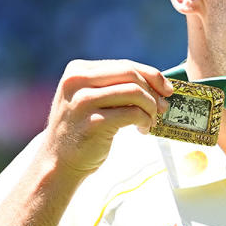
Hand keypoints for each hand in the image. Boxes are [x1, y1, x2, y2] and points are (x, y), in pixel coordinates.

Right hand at [41, 59, 172, 176]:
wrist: (59, 161)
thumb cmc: (83, 128)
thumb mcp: (91, 99)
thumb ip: (115, 86)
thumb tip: (159, 84)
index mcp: (78, 70)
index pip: (124, 65)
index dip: (151, 75)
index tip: (166, 89)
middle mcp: (77, 81)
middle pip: (130, 75)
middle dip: (153, 91)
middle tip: (163, 107)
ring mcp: (83, 102)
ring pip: (134, 92)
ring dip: (150, 108)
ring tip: (150, 121)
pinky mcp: (93, 122)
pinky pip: (132, 114)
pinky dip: (145, 120)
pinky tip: (143, 129)